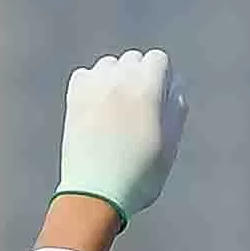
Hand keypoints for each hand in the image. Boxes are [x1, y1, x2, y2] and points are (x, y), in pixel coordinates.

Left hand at [56, 49, 185, 223]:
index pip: (158, 59)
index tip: (163, 99)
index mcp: (147, 89)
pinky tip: (98, 106)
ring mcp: (93, 87)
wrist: (96, 192)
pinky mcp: (73, 98)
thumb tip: (175, 87)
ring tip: (119, 107)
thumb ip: (176, 110)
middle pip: (133, 59)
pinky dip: (93, 83)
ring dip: (116, 78)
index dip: (164, 78)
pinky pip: (85, 75)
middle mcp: (118, 80)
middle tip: (142, 107)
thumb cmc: (140, 173)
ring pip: (108, 65)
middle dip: (140, 76)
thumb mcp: (170, 145)